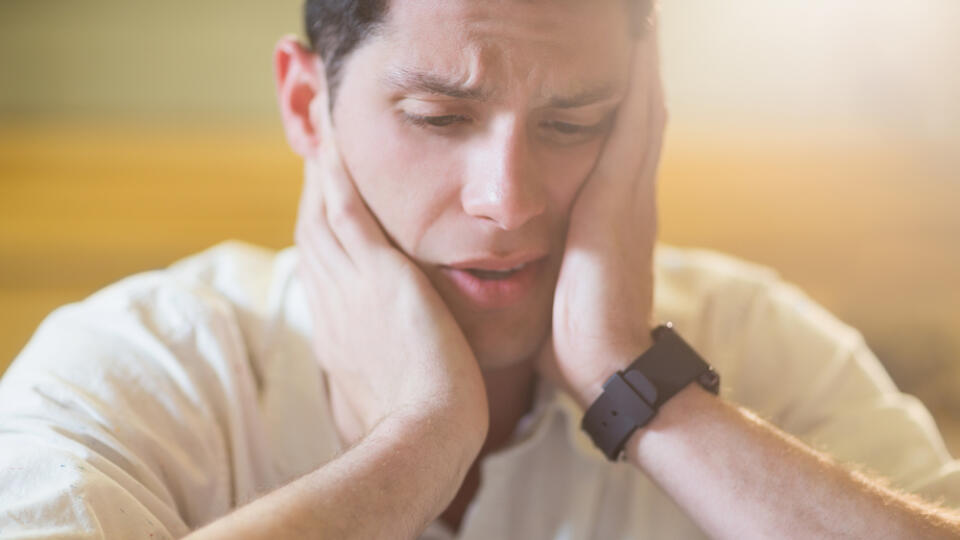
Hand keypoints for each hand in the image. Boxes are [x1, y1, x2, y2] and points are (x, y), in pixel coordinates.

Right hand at [295, 93, 488, 451]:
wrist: (424, 437)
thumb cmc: (417, 430)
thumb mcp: (386, 399)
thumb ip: (383, 376)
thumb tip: (387, 379)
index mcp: (336, 333)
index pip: (322, 270)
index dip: (319, 235)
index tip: (322, 208)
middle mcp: (332, 304)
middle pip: (312, 234)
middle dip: (310, 193)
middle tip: (314, 155)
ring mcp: (349, 286)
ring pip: (322, 214)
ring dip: (318, 172)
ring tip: (321, 132)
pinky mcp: (377, 274)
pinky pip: (346, 210)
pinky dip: (336, 174)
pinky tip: (334, 142)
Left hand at [537, 25, 666, 407]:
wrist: (606, 369)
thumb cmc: (575, 339)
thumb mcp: (557, 290)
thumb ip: (548, 265)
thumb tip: (512, 263)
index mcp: (610, 217)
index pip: (614, 146)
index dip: (616, 106)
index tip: (603, 68)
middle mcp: (628, 198)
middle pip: (635, 118)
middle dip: (634, 73)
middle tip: (634, 25)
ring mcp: (631, 196)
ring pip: (639, 113)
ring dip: (640, 67)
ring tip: (641, 21)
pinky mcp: (622, 200)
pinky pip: (635, 126)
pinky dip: (638, 85)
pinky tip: (637, 48)